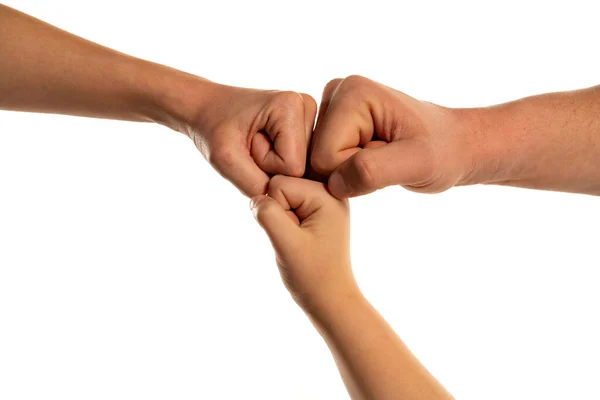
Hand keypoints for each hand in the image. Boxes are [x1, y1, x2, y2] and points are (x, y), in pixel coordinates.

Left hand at [179, 81, 316, 196]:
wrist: (206, 108)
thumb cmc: (212, 128)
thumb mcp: (225, 160)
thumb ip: (256, 186)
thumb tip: (288, 210)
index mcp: (291, 105)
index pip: (293, 167)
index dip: (264, 167)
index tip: (245, 145)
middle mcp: (307, 106)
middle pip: (302, 167)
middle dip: (271, 166)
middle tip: (248, 144)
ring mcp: (310, 116)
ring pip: (302, 167)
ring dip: (273, 164)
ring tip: (254, 142)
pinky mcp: (308, 126)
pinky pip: (299, 163)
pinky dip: (278, 162)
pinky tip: (265, 143)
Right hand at [250, 175, 355, 308]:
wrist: (330, 300)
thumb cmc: (313, 276)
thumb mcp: (287, 244)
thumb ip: (268, 215)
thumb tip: (255, 197)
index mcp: (328, 194)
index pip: (278, 184)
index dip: (277, 212)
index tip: (296, 236)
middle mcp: (329, 190)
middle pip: (279, 186)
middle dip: (279, 214)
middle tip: (297, 240)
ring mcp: (323, 200)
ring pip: (280, 196)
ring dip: (281, 220)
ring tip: (299, 241)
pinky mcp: (316, 210)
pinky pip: (286, 205)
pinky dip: (285, 223)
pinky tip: (299, 239)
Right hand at [310, 75, 474, 197]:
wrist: (454, 146)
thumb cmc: (443, 151)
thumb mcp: (417, 163)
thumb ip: (373, 171)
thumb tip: (333, 183)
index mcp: (352, 92)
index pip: (324, 157)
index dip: (355, 171)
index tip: (388, 159)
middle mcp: (335, 92)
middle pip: (315, 160)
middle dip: (351, 171)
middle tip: (386, 159)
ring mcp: (331, 107)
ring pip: (317, 164)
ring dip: (350, 172)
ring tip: (382, 158)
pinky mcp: (332, 122)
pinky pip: (321, 163)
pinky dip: (347, 171)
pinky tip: (371, 158)